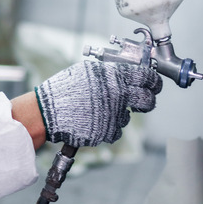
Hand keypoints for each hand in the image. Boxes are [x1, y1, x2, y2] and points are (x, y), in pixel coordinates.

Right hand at [35, 60, 162, 146]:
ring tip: (97, 110)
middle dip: (147, 101)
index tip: (154, 84)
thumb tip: (129, 75)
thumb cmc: (64, 89)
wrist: (47, 112)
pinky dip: (107, 127)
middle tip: (142, 102)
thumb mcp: (88, 72)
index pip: (146, 76)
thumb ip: (110, 73)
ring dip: (118, 114)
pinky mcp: (107, 132)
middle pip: (147, 100)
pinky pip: (115, 130)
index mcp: (113, 75)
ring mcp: (114, 114)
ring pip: (128, 117)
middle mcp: (118, 94)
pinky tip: (92, 120)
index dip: (154, 81)